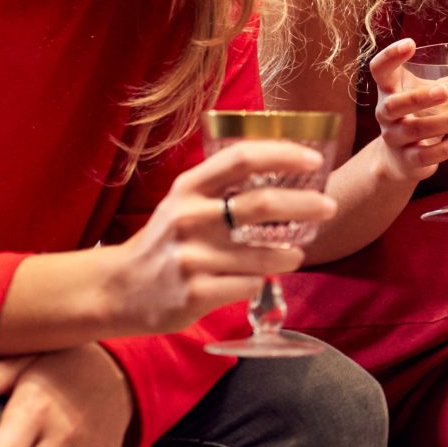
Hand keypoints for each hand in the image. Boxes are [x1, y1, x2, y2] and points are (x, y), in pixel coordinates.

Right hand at [97, 139, 331, 334]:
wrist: (119, 289)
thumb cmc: (166, 242)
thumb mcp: (184, 203)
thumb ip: (223, 187)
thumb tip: (284, 170)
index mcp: (188, 188)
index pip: (241, 159)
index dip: (283, 154)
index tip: (314, 158)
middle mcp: (189, 218)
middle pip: (262, 203)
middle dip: (305, 203)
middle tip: (328, 207)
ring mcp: (191, 258)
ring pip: (263, 255)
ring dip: (290, 254)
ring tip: (296, 255)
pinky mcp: (195, 293)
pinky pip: (249, 286)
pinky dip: (261, 282)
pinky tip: (258, 279)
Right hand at [363, 38, 447, 183]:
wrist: (401, 160)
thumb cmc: (421, 115)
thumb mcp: (439, 93)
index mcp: (391, 89)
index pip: (379, 69)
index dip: (390, 56)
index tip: (410, 44)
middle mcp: (387, 114)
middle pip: (394, 104)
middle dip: (419, 98)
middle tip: (445, 91)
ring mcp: (395, 138)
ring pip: (415, 130)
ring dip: (447, 122)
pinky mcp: (408, 160)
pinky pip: (426, 154)